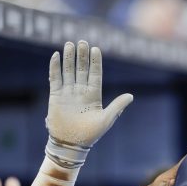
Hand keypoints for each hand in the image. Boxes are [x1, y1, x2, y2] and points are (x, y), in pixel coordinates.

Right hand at [46, 41, 132, 166]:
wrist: (72, 144)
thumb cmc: (91, 134)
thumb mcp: (107, 119)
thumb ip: (117, 106)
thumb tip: (131, 96)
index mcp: (94, 96)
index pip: (95, 74)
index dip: (95, 62)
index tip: (96, 49)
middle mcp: (81, 92)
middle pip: (81, 69)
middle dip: (82, 56)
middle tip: (82, 41)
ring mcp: (68, 93)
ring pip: (68, 71)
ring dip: (69, 58)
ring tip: (70, 44)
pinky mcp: (56, 96)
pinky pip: (55, 78)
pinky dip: (55, 67)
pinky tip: (56, 56)